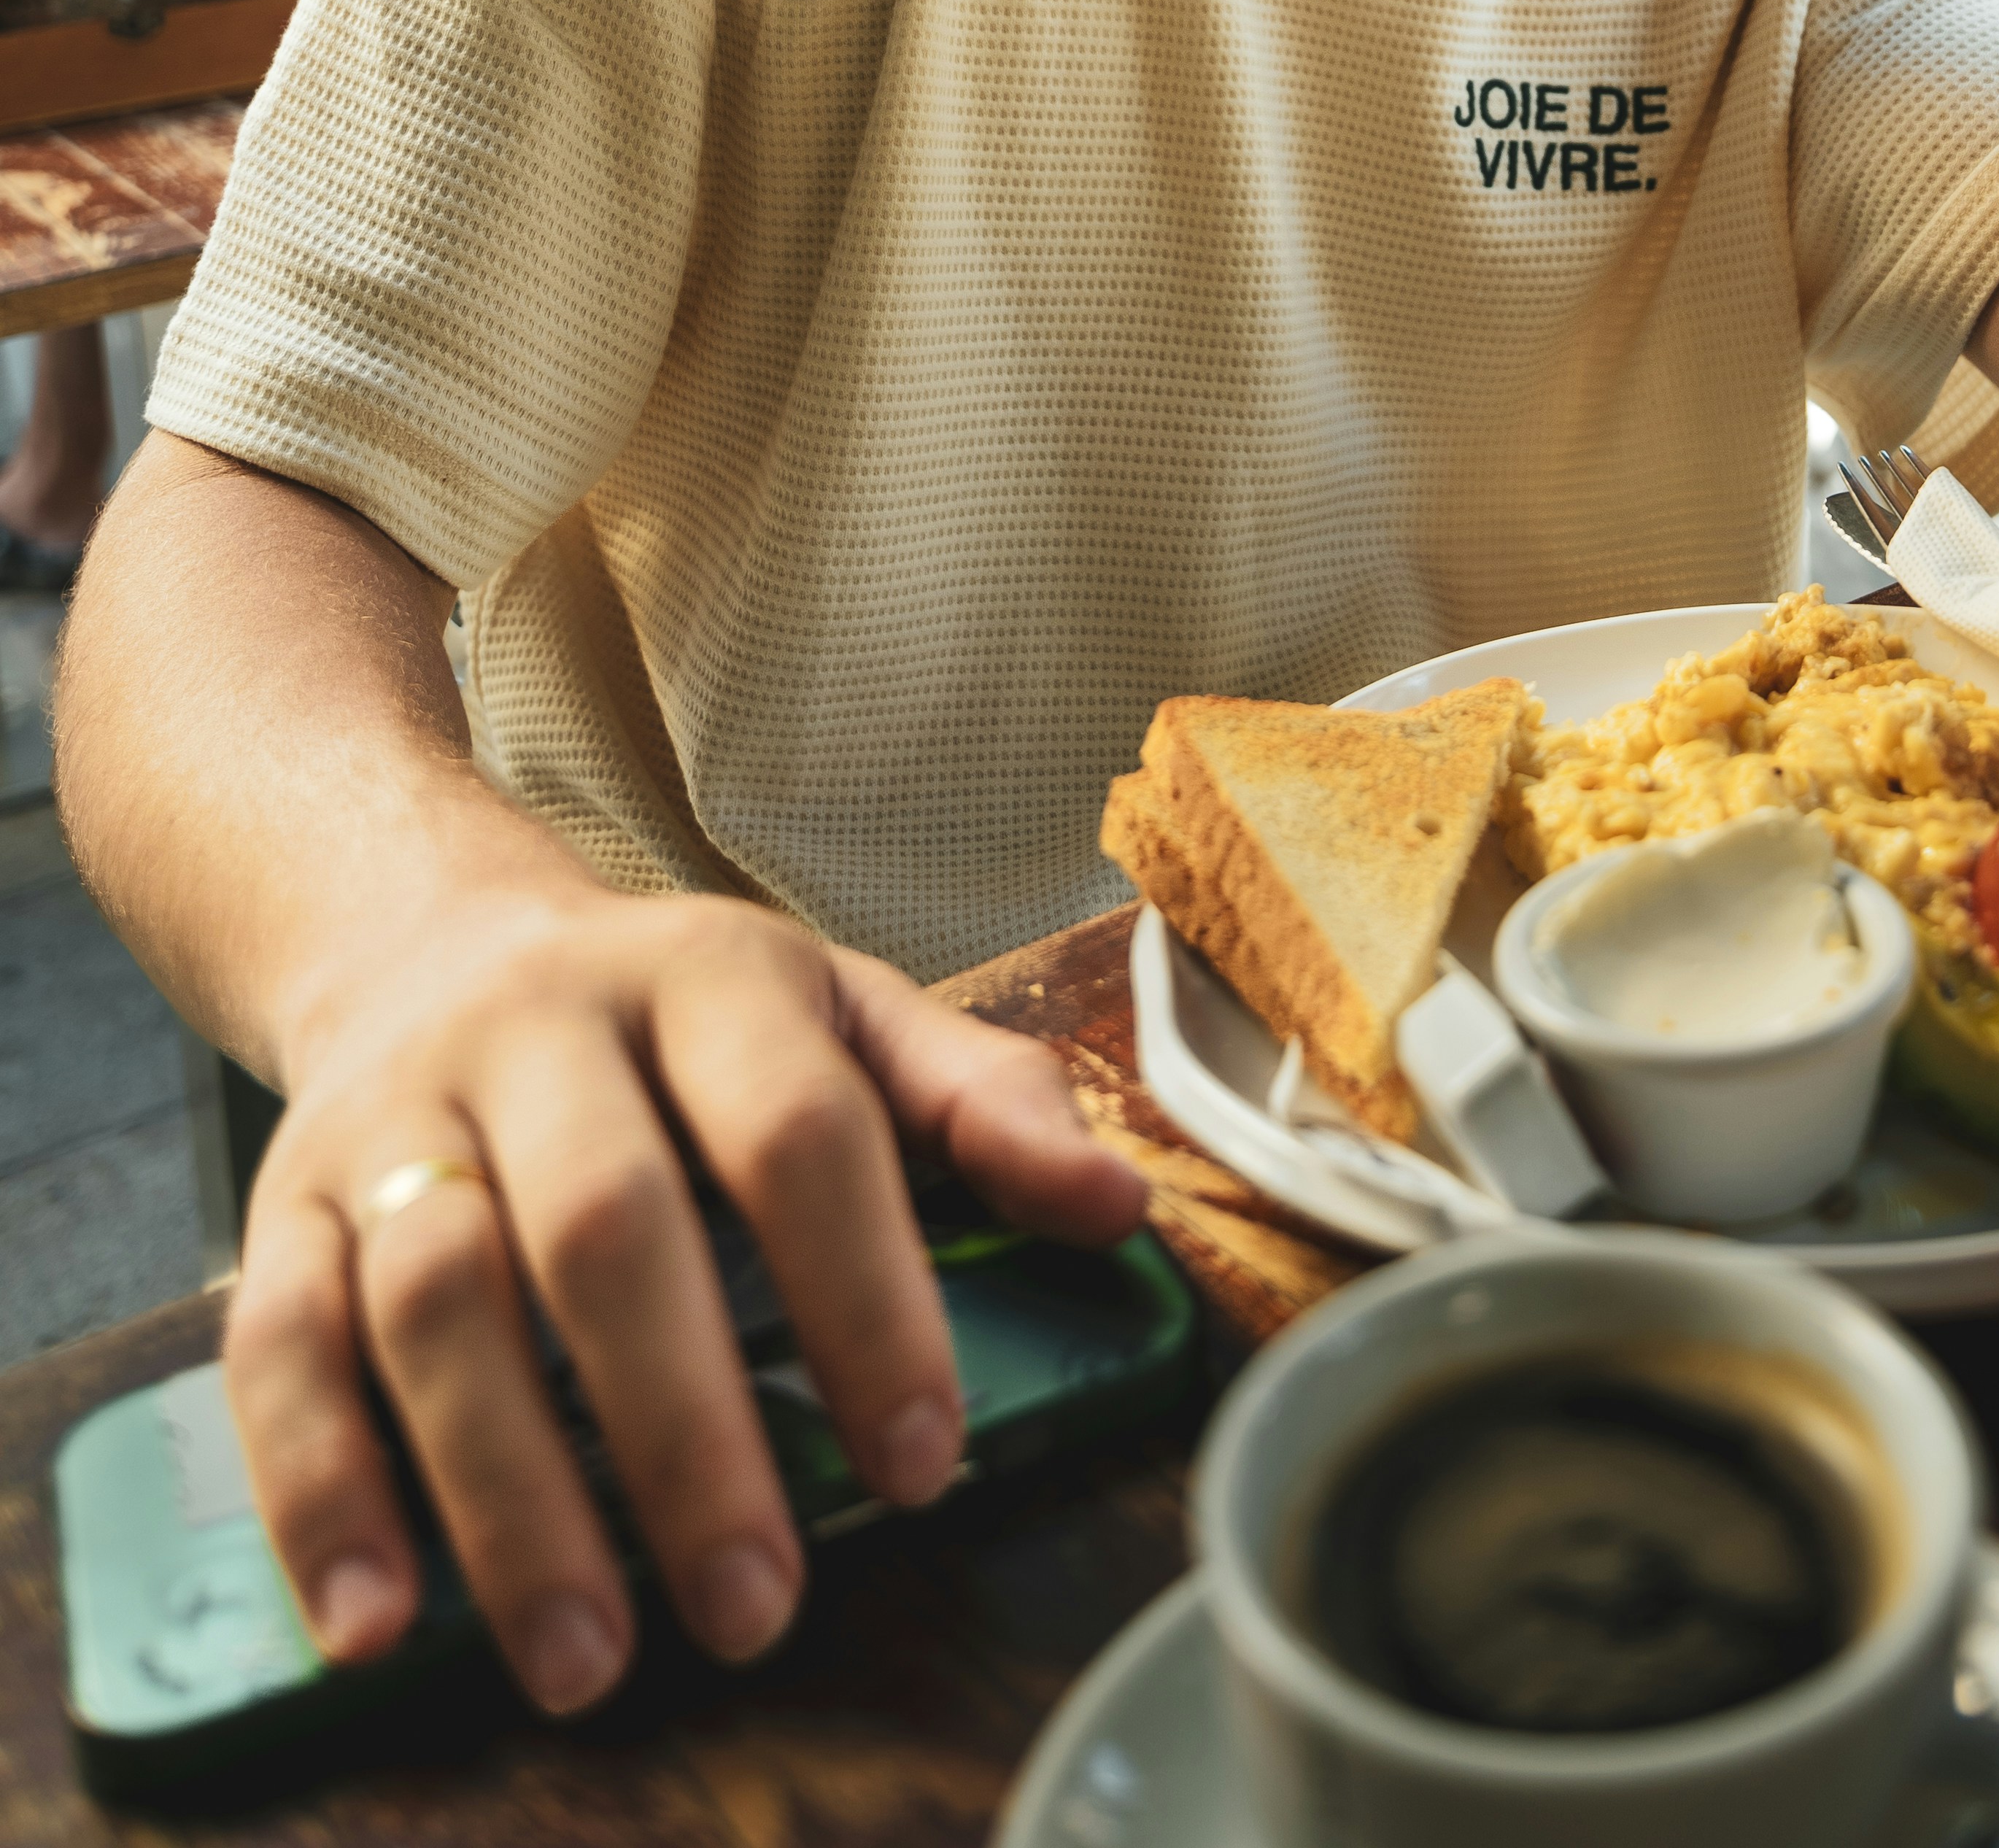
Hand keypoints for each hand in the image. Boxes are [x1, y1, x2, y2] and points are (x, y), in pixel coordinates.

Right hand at [224, 881, 1144, 1715]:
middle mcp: (540, 1032)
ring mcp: (398, 1117)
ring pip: (438, 1294)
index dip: (867, 1293)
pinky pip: (281, 1349)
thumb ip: (981, 1105)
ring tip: (588, 1657)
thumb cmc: (683, 1024)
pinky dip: (323, 1491)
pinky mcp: (281, 1208)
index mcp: (705, 975)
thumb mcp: (844, 1017)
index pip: (799, 1128)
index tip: (921, 1461)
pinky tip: (378, 1618)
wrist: (436, 941)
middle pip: (606, 1224)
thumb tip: (1118, 1205)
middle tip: (757, 1607)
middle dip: (686, 1430)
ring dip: (508, 1492)